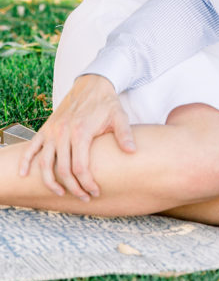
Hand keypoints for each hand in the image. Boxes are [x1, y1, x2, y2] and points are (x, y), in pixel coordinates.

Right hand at [19, 74, 135, 199]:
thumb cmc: (106, 103)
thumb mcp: (119, 116)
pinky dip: (26, 162)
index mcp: (81, 132)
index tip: (95, 192)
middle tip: (84, 197)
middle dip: (73, 187)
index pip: (80, 167)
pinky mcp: (46, 128)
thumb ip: (124, 134)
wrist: (92, 84)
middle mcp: (63, 132)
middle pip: (63, 169)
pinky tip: (25, 175)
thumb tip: (131, 151)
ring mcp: (52, 131)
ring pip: (44, 163)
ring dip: (50, 182)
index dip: (87, 183)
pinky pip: (31, 148)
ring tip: (61, 192)